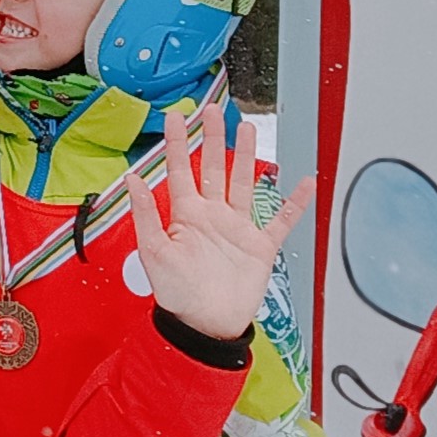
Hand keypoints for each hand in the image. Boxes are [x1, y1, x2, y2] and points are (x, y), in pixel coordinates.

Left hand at [124, 104, 314, 344]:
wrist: (206, 326)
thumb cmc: (177, 294)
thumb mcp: (154, 252)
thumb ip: (145, 214)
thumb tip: (132, 178)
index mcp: (186, 216)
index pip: (179, 171)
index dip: (176, 143)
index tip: (175, 117)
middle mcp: (212, 216)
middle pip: (213, 168)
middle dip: (212, 138)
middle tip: (213, 110)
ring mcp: (238, 229)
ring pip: (244, 183)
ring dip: (247, 156)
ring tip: (248, 128)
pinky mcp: (260, 246)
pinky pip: (281, 220)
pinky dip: (295, 203)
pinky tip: (304, 183)